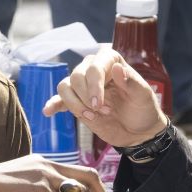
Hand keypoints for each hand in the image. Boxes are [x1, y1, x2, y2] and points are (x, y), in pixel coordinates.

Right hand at [43, 48, 166, 149]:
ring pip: (65, 86)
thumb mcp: (143, 96)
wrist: (138, 131)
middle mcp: (93, 69)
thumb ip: (131, 82)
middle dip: (87, 98)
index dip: (93, 86)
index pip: (94, 67)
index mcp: (110, 60)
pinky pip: (59, 99)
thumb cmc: (143, 109)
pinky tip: (49, 111)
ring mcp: (83, 86)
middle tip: (105, 111)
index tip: (99, 104)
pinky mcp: (76, 102)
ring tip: (91, 116)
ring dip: (75, 104)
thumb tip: (116, 68)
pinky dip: (53, 104)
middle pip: (76, 76)